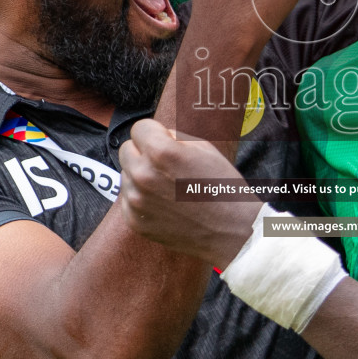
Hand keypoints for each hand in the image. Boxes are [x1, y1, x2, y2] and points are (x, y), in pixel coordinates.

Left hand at [117, 118, 262, 264]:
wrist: (231, 230)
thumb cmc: (221, 186)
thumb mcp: (204, 148)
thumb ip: (173, 137)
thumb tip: (156, 136)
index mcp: (161, 152)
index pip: (139, 128)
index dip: (154, 132)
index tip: (164, 141)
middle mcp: (143, 175)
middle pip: (126, 150)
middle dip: (143, 152)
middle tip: (165, 165)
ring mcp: (136, 201)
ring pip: (126, 175)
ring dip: (141, 176)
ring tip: (167, 187)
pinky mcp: (135, 222)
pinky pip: (128, 200)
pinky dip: (141, 199)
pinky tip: (164, 204)